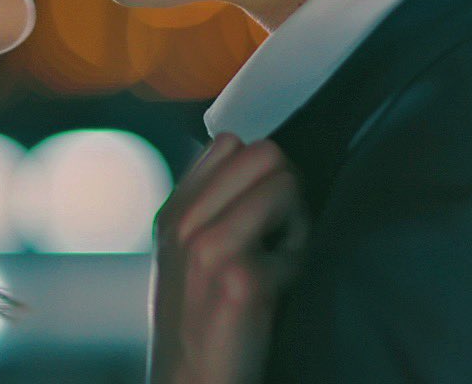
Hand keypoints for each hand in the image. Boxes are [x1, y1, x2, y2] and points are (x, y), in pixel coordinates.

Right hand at [148, 133, 307, 383]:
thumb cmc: (203, 328)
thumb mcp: (189, 257)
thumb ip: (213, 207)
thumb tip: (262, 162)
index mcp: (174, 213)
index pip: (231, 143)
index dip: (261, 176)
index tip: (259, 217)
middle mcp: (184, 223)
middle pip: (265, 153)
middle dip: (285, 192)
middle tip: (276, 239)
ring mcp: (207, 247)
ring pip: (286, 183)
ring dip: (294, 226)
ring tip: (274, 265)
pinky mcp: (239, 278)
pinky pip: (297, 245)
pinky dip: (295, 269)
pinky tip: (272, 297)